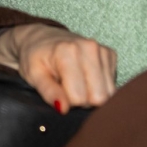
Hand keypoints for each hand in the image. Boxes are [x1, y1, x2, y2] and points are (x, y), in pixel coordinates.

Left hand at [0, 24, 116, 111]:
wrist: (43, 38)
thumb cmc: (36, 57)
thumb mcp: (34, 75)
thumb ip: (49, 92)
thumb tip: (63, 109)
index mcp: (68, 52)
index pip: (79, 97)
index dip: (68, 102)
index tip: (59, 92)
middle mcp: (90, 47)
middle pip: (99, 96)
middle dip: (83, 101)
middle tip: (68, 89)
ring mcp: (102, 49)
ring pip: (108, 92)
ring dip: (92, 94)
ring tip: (76, 83)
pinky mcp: (110, 53)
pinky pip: (112, 84)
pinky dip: (99, 86)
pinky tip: (85, 77)